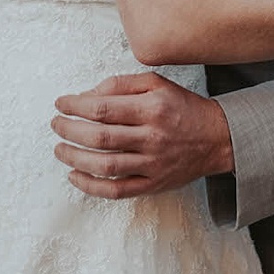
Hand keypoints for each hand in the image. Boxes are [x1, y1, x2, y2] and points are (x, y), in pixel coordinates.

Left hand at [52, 70, 233, 198]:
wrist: (218, 138)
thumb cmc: (182, 107)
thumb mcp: (156, 83)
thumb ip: (121, 84)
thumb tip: (87, 95)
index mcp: (152, 108)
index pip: (103, 108)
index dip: (75, 106)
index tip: (61, 104)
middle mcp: (152, 137)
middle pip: (100, 136)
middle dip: (69, 130)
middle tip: (55, 124)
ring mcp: (153, 164)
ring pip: (105, 165)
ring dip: (74, 158)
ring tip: (59, 149)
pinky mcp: (153, 184)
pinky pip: (117, 190)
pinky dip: (91, 186)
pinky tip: (75, 176)